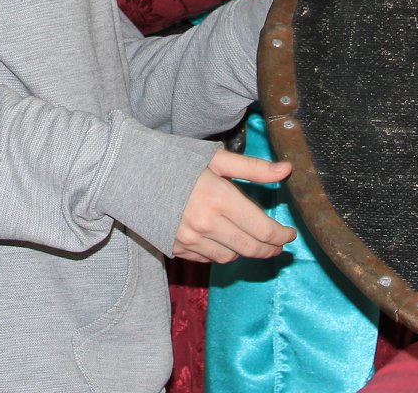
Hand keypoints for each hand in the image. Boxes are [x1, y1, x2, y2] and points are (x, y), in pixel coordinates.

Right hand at [171, 149, 296, 263]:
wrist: (126, 172)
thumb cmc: (173, 159)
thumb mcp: (216, 158)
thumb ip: (253, 168)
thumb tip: (287, 170)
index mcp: (219, 198)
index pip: (262, 230)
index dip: (281, 235)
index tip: (290, 233)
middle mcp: (206, 225)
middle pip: (250, 249)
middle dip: (270, 249)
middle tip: (279, 244)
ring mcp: (189, 240)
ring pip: (231, 258)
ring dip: (246, 252)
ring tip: (254, 242)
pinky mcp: (176, 249)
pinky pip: (208, 259)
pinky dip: (222, 253)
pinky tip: (227, 241)